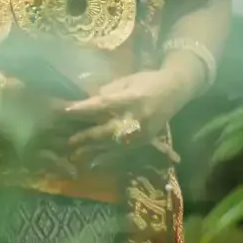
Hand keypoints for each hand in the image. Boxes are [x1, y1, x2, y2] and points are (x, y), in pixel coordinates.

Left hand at [62, 68, 191, 157]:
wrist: (175, 90)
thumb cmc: (148, 81)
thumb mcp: (127, 80)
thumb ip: (108, 91)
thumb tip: (88, 101)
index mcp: (131, 99)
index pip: (103, 104)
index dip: (85, 108)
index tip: (67, 110)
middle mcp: (137, 118)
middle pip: (108, 130)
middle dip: (87, 137)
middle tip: (69, 141)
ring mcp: (142, 132)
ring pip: (115, 145)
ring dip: (95, 150)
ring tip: (77, 155)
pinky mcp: (145, 140)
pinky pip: (125, 150)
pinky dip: (109, 156)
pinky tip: (96, 162)